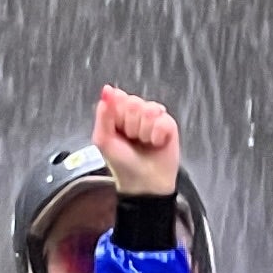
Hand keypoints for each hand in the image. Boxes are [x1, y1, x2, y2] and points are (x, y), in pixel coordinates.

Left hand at [92, 83, 180, 199]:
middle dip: (130, 125)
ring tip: (143, 142)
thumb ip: (103, 114)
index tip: (117, 129)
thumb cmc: (122, 163)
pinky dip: (157, 136)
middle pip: (134, 102)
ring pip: (149, 110)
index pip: (118, 97)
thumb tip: (107, 90)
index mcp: (120, 113)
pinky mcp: (169, 124)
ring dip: (143, 131)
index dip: (117, 114)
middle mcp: (137, 112)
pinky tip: (156, 144)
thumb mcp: (103, 139)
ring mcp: (154, 117)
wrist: (143, 181)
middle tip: (131, 139)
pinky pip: (163, 120)